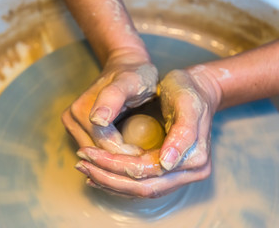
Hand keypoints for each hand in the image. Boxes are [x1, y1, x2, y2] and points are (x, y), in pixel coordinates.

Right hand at [62, 50, 158, 155]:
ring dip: (115, 160)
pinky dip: (110, 154)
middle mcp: (71, 119)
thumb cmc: (134, 73)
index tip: (148, 154)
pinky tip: (128, 151)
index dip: (127, 154)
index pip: (103, 146)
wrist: (126, 65)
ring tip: (138, 156)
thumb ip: (113, 97)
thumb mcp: (129, 81)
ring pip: (94, 156)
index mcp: (80, 111)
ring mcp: (72, 126)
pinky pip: (94, 150)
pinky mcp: (77, 130)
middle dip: (121, 160)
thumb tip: (96, 120)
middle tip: (145, 159)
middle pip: (97, 153)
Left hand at [75, 67, 221, 197]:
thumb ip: (182, 132)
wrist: (197, 88)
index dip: (115, 165)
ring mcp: (179, 174)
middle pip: (142, 186)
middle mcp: (190, 172)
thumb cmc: (188, 90)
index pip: (146, 171)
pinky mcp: (168, 170)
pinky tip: (99, 172)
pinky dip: (118, 180)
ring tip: (85, 167)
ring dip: (110, 181)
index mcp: (195, 159)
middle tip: (82, 162)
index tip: (88, 152)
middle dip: (108, 177)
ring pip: (139, 189)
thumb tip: (166, 164)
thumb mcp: (187, 103)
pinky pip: (141, 182)